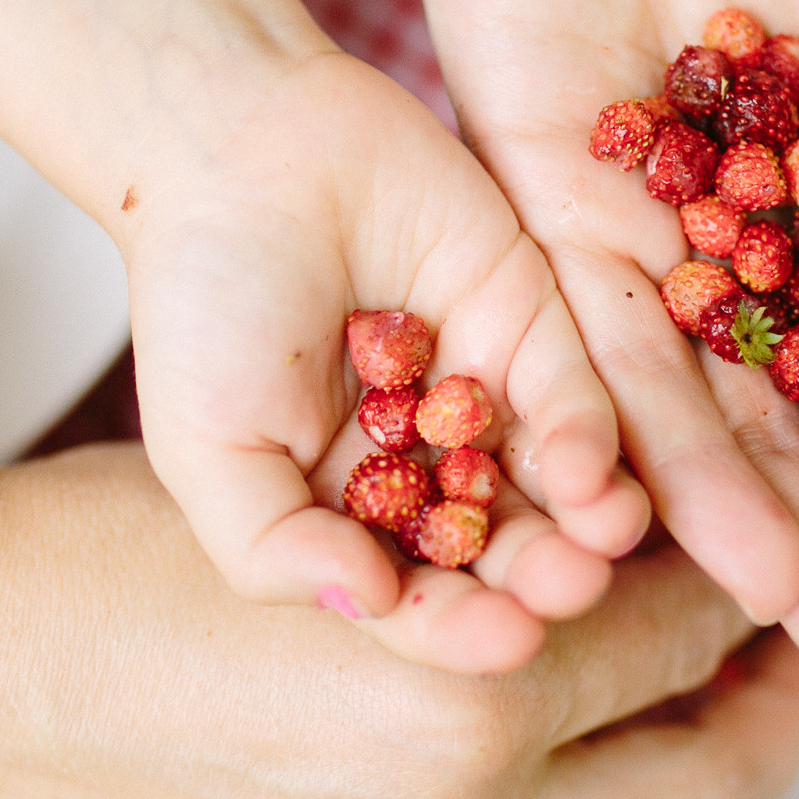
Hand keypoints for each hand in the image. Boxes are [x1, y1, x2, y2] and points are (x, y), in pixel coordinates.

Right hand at [0, 425, 798, 798]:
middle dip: (774, 706)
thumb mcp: (339, 505)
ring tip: (697, 715)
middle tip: (798, 647)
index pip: (683, 629)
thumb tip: (635, 565)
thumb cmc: (122, 551)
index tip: (765, 544)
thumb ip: (499, 553)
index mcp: (461, 694)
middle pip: (705, 777)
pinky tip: (568, 777)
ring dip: (683, 785)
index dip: (740, 572)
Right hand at [115, 38, 648, 670]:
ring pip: (558, 487)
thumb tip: (370, 605)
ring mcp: (488, 396)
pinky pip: (578, 394)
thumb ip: (275, 545)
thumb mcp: (208, 448)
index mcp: (352, 515)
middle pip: (506, 554)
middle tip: (566, 598)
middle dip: (540, 584)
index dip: (461, 631)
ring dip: (588, 528)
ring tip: (596, 553)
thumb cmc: (201, 301)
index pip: (421, 598)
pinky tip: (590, 471)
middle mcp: (431, 470)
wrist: (237, 151)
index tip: (502, 647)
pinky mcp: (535, 320)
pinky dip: (587, 438)